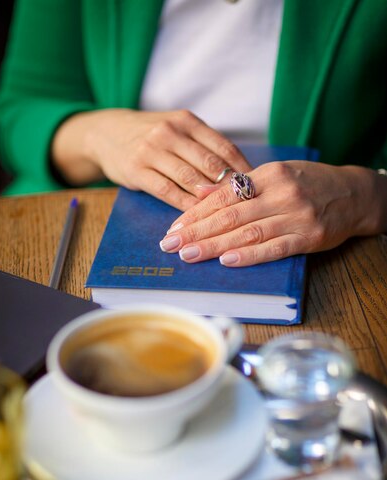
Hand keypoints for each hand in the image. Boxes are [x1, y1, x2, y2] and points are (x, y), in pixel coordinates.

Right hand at [52, 108, 249, 210]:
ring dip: (210, 199)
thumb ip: (203, 146)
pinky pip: (167, 191)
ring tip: (226, 215)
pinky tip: (197, 217)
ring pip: (190, 179)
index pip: (223, 147)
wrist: (106, 133)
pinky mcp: (137, 170)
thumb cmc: (149, 135)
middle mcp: (170, 132)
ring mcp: (152, 151)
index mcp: (186, 121)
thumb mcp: (176, 129)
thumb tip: (240, 173)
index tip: (256, 188)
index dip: (243, 170)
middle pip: (210, 164)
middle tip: (247, 207)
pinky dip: (185, 205)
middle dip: (230, 188)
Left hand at [159, 161, 385, 265]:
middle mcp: (282, 192)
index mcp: (270, 174)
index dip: (196, 213)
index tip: (174, 228)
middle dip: (197, 231)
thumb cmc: (309, 184)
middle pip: (231, 215)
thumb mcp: (277, 174)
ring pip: (248, 232)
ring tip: (189, 255)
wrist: (355, 194)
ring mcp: (297, 215)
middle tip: (170, 245)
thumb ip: (241, 186)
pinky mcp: (309, 236)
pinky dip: (250, 255)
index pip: (224, 195)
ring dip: (215, 246)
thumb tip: (200, 194)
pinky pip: (275, 248)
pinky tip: (227, 260)